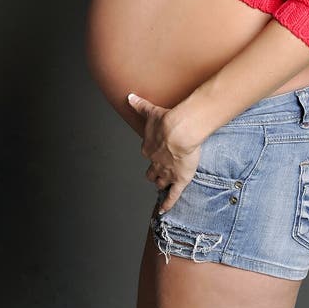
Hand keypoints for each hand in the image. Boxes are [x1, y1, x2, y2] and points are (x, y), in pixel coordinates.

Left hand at [127, 92, 202, 214]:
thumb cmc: (167, 120)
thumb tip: (129, 96)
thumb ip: (139, 105)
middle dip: (154, 172)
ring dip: (161, 184)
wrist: (179, 131)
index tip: (155, 151)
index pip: (148, 152)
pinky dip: (167, 204)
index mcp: (148, 147)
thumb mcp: (150, 111)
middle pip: (152, 171)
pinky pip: (172, 195)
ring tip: (162, 186)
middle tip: (156, 172)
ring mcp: (167, 172)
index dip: (152, 152)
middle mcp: (155, 162)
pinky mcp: (179, 180)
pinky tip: (163, 210)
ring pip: (161, 182)